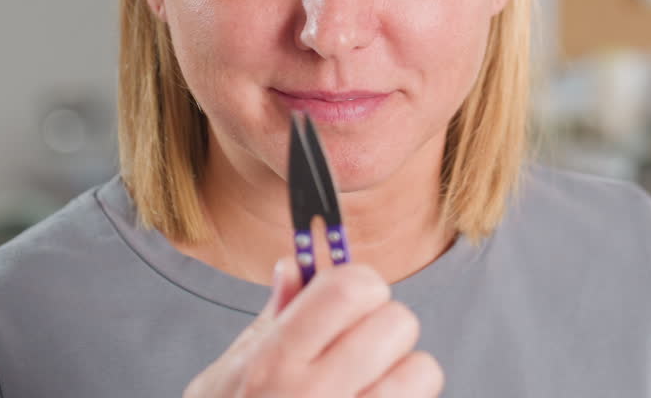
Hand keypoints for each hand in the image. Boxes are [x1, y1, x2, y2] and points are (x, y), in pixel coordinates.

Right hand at [183, 259, 443, 397]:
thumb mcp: (227, 376)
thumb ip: (271, 321)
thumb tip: (295, 266)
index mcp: (274, 362)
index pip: (352, 286)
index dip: (360, 285)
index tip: (351, 302)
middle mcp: (315, 396)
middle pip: (399, 322)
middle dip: (384, 329)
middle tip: (359, 351)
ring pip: (423, 373)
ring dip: (403, 378)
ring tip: (368, 391)